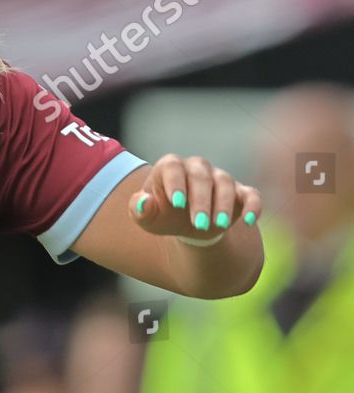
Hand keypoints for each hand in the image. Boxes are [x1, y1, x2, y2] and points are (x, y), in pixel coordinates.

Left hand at [129, 154, 261, 238]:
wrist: (186, 225)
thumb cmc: (163, 216)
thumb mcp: (147, 218)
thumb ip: (140, 210)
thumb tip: (143, 202)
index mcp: (170, 168)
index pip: (172, 167)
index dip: (175, 183)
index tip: (177, 203)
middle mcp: (196, 168)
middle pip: (200, 176)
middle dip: (201, 200)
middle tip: (198, 224)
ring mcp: (219, 178)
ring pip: (224, 182)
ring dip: (222, 204)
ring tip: (217, 225)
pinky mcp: (239, 193)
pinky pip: (251, 194)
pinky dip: (253, 205)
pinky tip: (249, 220)